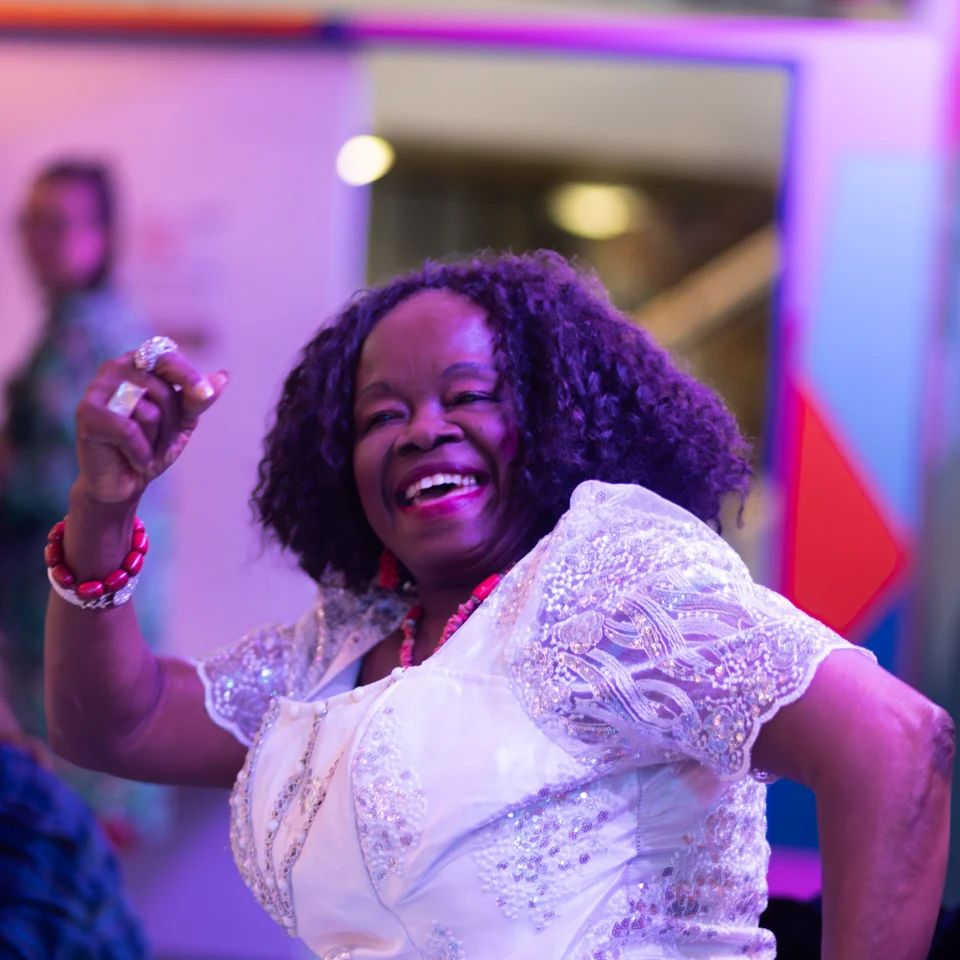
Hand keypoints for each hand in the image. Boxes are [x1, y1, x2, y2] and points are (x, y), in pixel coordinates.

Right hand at [75, 350, 227, 504]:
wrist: (123, 483)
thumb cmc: (151, 445)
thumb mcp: (181, 421)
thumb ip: (197, 399)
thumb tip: (223, 376)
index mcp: (139, 363)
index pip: (165, 355)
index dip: (186, 374)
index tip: (206, 394)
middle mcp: (115, 367)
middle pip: (163, 391)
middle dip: (171, 424)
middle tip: (158, 441)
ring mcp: (97, 388)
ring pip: (149, 411)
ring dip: (156, 440)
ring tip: (143, 449)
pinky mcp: (87, 413)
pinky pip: (130, 430)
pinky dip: (141, 453)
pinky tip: (134, 460)